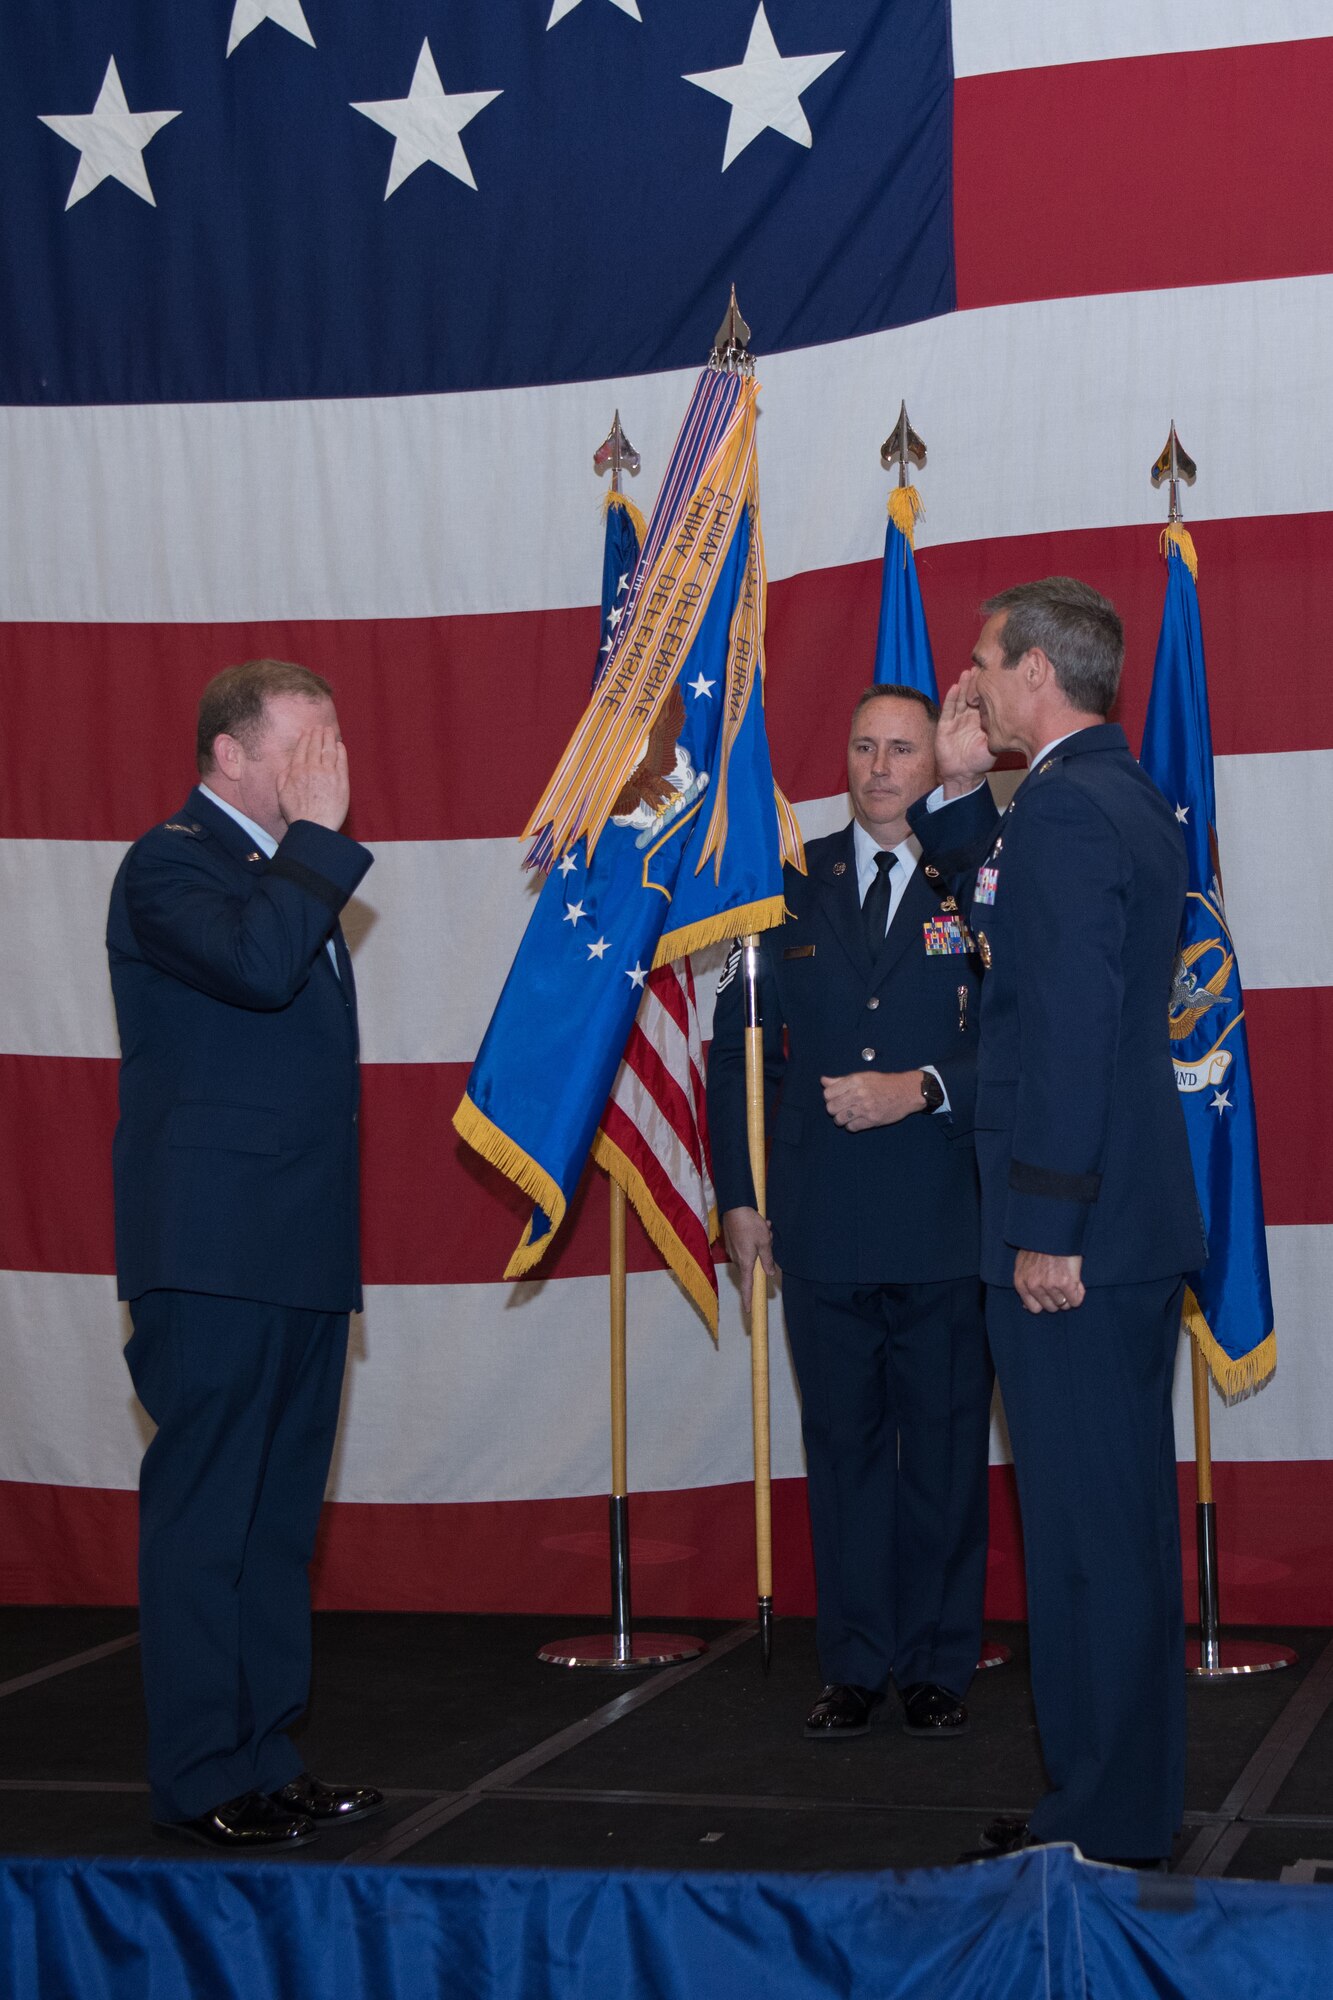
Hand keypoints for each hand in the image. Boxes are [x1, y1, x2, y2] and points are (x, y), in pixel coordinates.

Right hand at [278, 725, 349, 832]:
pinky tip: (340, 745)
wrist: (314, 827)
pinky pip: (341, 760)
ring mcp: (328, 773)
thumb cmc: (298, 815)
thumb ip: (282, 779)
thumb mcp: (281, 796)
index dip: (305, 739)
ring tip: (329, 731)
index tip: (307, 732)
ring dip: (329, 738)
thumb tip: (286, 767)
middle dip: (317, 734)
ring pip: (329, 749)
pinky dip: (341, 750)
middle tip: (319, 727)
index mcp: (296, 771)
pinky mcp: (341, 780)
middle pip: (315, 746)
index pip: (301, 749)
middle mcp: (312, 769)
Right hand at [722, 1207, 776, 1315]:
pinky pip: (745, 1245)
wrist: (734, 1206)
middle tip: (769, 1236)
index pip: (747, 1286)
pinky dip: (753, 1237)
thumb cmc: (750, 1225)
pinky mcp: (731, 1241)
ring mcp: (733, 1250)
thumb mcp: (765, 1242)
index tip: (748, 1311)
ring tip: (765, 1227)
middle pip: (753, 1265)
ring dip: (760, 1243)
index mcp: (745, 1262)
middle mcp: (737, 1259)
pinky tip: (759, 1224)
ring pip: (751, 1252)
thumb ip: (768, 1259)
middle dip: (763, 1255)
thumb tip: (770, 1273)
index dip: (747, 1300)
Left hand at [821, 1070, 925, 1131]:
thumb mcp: (862, 1076)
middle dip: (833, 1109)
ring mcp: (865, 1108)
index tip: (835, 1098)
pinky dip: (851, 1126)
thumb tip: (823, 1081)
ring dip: (840, 1119)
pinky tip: (856, 1120)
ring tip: (847, 1116)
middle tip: (840, 1108)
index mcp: (855, 1081)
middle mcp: (859, 1094)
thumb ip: (841, 1080)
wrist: (906, 1092)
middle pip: (831, 1107)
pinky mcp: (872, 1120)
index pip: (828, 1093)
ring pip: (839, 1119)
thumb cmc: (884, 1083)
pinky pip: (852, 1127)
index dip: (829, 1097)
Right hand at [936, 670, 995, 797]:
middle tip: (983, 667)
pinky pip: (948, 710)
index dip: (990, 687)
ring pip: (960, 699)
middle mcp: (968, 715)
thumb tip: (1019, 719)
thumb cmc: (980, 760)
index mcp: (982, 718)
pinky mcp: (944, 725)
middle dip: (977, 681)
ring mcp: (956, 719)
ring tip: (969, 672)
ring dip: (964, 685)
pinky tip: (955, 688)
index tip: (997, 674)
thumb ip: (1002, 731)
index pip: (986, 698)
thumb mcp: (996, 743)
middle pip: (973, 694)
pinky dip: (951, 699)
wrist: (963, 775)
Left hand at [1013, 1250, 1084, 1314]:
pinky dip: (1078, 1294)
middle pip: (1050, 1307)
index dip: (1044, 1301)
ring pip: (1064, 1305)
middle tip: (1061, 1284)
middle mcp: (1034, 1286)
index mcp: (1021, 1282)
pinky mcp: (1066, 1283)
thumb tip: (1026, 1307)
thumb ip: (1025, 1285)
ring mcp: (1049, 1285)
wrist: (1054, 1231)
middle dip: (1058, 1299)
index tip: (1050, 1293)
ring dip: (1069, 1296)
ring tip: (1069, 1281)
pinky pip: (1076, 1300)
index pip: (1033, 1308)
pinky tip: (1077, 1283)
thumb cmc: (1040, 1246)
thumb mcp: (1024, 1264)